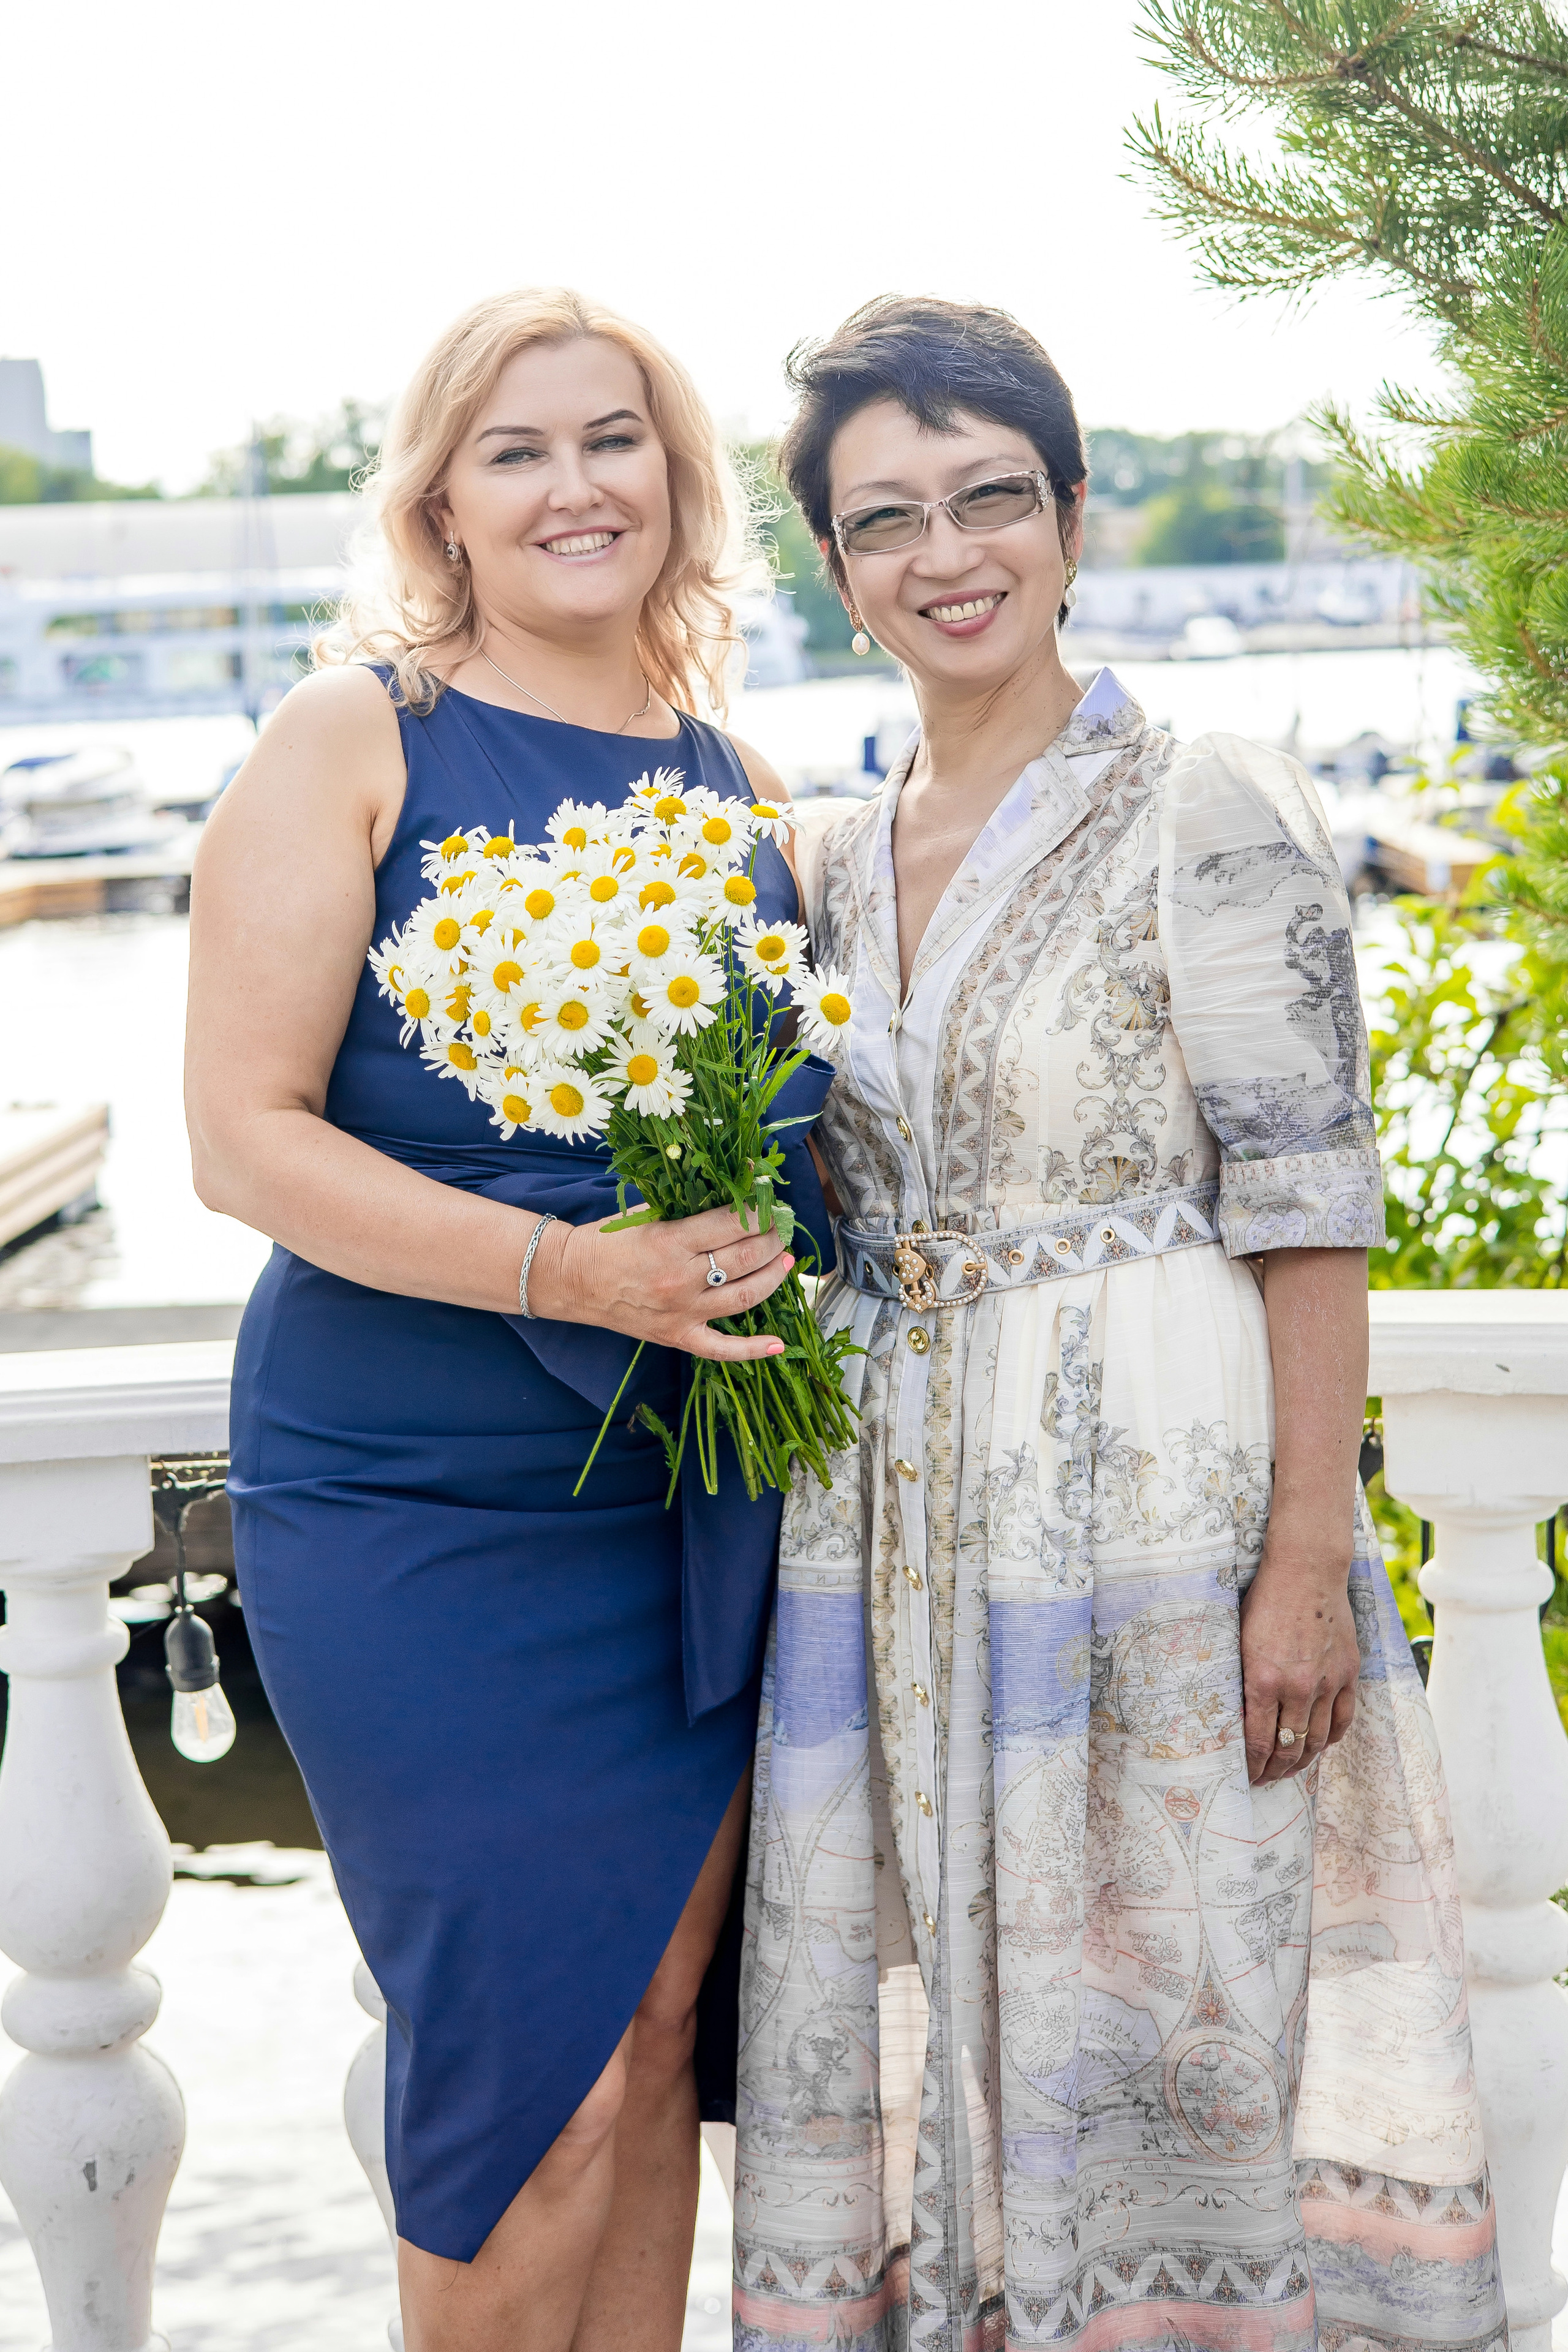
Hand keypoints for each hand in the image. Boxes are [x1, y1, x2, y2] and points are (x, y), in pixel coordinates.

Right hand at [529, 1205, 794, 1362]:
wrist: (572, 1278)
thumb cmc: (607, 1241)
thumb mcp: (644, 1212)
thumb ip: (686, 1204)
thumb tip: (730, 1191)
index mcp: (671, 1241)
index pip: (731, 1224)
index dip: (758, 1210)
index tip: (769, 1201)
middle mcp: (681, 1279)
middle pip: (745, 1258)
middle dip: (771, 1240)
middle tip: (779, 1229)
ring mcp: (682, 1312)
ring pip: (745, 1297)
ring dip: (773, 1277)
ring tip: (785, 1261)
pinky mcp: (678, 1336)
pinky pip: (722, 1349)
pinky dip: (753, 1349)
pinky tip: (779, 1344)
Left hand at [1238, 1545, 1359, 1785]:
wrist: (1306, 1570)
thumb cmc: (1265, 1600)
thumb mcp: (1240, 1641)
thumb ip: (1242, 1681)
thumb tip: (1237, 1717)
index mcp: (1263, 1680)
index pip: (1257, 1741)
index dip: (1252, 1766)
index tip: (1246, 1777)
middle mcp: (1297, 1687)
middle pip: (1288, 1747)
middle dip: (1274, 1770)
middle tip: (1264, 1779)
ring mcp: (1326, 1682)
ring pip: (1317, 1740)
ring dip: (1302, 1760)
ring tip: (1289, 1768)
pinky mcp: (1347, 1673)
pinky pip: (1343, 1719)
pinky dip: (1332, 1738)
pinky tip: (1320, 1745)